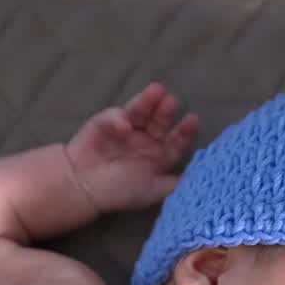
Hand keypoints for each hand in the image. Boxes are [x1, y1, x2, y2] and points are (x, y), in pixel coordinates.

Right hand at [64, 83, 198, 215]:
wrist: (83, 188)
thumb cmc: (118, 192)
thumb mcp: (152, 192)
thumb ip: (174, 185)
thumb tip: (201, 180)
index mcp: (158, 157)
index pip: (176, 141)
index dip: (185, 131)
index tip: (192, 120)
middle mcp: (145, 141)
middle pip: (160, 122)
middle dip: (167, 112)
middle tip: (172, 102)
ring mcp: (127, 129)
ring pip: (142, 112)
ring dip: (149, 102)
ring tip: (157, 92)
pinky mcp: (107, 121)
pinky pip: (117, 115)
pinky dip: (120, 118)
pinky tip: (124, 125)